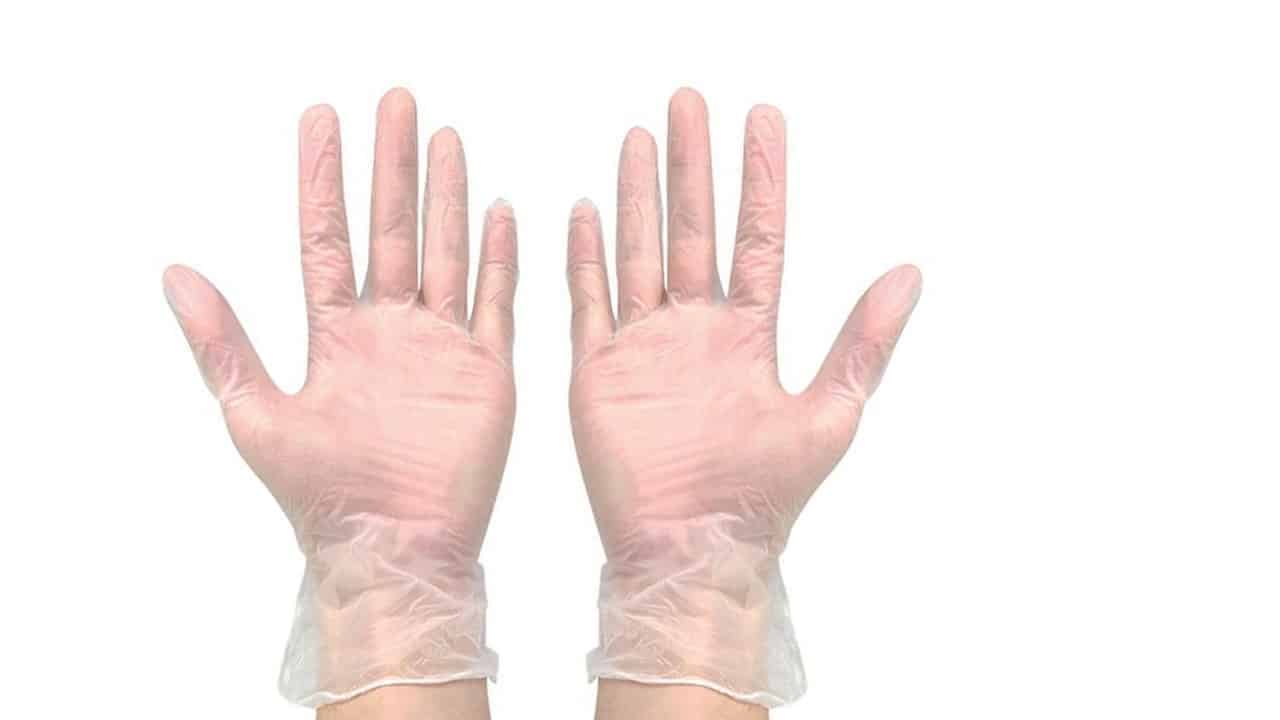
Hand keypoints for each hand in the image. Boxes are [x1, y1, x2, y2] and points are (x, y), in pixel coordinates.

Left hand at [163, 88, 516, 706]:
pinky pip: (497, 301)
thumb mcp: (254, 414)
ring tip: (446, 139)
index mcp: (336, 335)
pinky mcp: (486, 370)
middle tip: (398, 102)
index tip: (324, 120)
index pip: (328, 237)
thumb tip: (175, 273)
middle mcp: (388, 329)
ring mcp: (441, 346)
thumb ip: (221, 342)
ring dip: (447, 195)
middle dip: (393, 164)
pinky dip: (501, 257)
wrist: (391, 548)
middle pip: (393, 228)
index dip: (324, 178)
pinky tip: (500, 211)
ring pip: (447, 252)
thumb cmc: (321, 495)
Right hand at [567, 88, 920, 706]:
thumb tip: (910, 272)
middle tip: (687, 104)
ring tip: (639, 138)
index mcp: (749, 335)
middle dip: (691, 166)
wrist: (693, 550)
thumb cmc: (763, 496)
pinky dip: (585, 257)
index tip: (761, 121)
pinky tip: (587, 211)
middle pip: (691, 229)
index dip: (759, 179)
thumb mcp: (831, 413)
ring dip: (638, 196)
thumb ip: (864, 341)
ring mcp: (644, 347)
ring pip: (640, 252)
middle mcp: (696, 331)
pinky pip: (588, 302)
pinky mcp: (599, 372)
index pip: (757, 237)